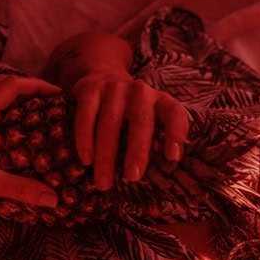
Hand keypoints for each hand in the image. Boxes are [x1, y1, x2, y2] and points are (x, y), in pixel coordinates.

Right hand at [69, 71, 189, 189]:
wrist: (102, 77)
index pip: (174, 113)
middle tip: (131, 177)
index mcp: (160, 101)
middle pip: (140, 122)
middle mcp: (140, 92)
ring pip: (110, 122)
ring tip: (104, 182)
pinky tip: (86, 159)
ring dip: (106, 154)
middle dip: (136, 151)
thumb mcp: (150, 118)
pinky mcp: (90, 89)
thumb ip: (158, 140)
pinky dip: (84, 138)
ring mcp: (114, 88)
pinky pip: (86, 115)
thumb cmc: (131, 111)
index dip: (175, 133)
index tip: (172, 157)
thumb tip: (163, 175)